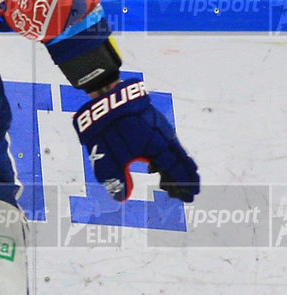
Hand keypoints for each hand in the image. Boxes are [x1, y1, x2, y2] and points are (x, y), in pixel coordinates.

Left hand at [73, 79, 199, 201]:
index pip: (176, 169)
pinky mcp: (154, 122)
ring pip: (174, 152)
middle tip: (188, 193)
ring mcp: (160, 128)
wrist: (106, 97)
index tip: (189, 196)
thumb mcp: (106, 157)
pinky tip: (156, 167)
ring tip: (173, 184)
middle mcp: (164, 137)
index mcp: (156, 147)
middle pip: (180, 161)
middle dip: (185, 179)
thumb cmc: (107, 128)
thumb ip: (116, 178)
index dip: (183, 184)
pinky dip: (167, 158)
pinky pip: (167, 143)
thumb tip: (122, 197)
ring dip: (176, 169)